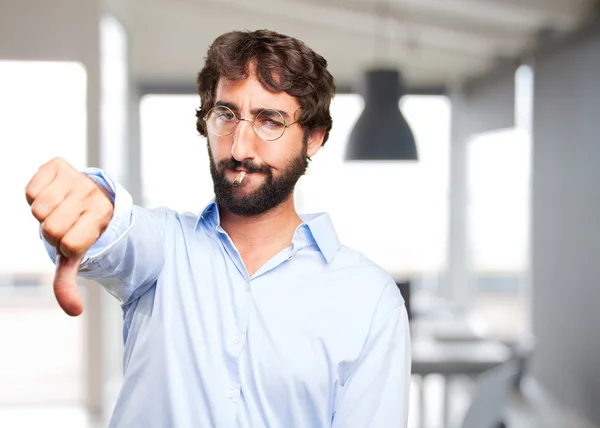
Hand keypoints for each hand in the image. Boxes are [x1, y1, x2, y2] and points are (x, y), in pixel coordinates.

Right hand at [25, 157, 113, 315]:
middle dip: (53, 232)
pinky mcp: (58, 164)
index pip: (70, 245)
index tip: (76, 238)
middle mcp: (92, 194)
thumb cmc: (82, 227)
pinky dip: (35, 195)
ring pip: (39, 209)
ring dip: (43, 213)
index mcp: (103, 216)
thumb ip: (69, 282)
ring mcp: (76, 177)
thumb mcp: (78, 253)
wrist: (88, 194)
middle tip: (66, 224)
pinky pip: (30, 189)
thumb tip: (74, 311)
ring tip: (58, 209)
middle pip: (51, 228)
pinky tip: (51, 194)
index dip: (66, 247)